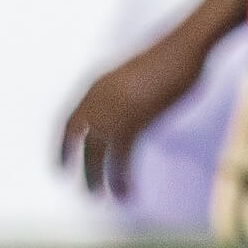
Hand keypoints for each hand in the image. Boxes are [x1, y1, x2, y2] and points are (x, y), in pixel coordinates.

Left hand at [60, 35, 208, 197]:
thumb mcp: (142, 77)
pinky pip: (119, 158)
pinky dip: (120, 178)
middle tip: (87, 193)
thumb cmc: (174, 58)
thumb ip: (130, 95)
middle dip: (81, 168)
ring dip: (96, 179)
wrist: (185, 48)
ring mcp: (112, 110)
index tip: (61, 166)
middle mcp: (98, 99)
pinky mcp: (131, 122)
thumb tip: (134, 109)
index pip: (70, 122)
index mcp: (98, 86)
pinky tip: (126, 194)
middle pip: (79, 142)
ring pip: (95, 154)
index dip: (63, 147)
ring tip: (100, 199)